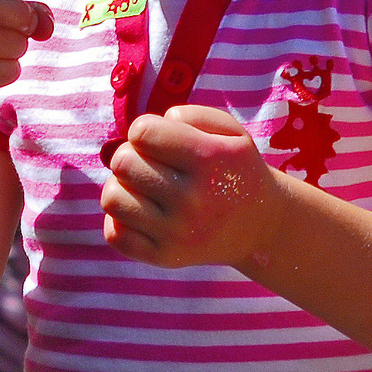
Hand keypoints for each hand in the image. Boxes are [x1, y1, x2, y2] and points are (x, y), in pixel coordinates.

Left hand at [102, 105, 283, 268]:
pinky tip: (142, 211)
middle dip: (132, 154)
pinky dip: (121, 219)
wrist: (260, 226)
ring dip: (122, 185)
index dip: (145, 129)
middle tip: (151, 162)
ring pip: (112, 197)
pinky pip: (114, 234)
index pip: (142, 132)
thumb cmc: (234, 167)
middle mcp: (192, 199)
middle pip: (123, 162)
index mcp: (209, 159)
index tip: (159, 139)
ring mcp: (177, 233)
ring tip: (142, 185)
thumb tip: (144, 132)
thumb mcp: (228, 129)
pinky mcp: (164, 257)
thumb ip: (187, 114)